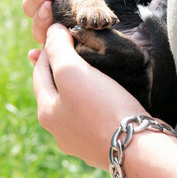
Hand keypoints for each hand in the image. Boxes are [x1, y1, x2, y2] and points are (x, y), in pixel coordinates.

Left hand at [31, 24, 146, 168]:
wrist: (137, 145)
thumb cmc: (103, 107)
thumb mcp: (73, 72)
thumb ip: (58, 49)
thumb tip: (51, 32)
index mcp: (47, 112)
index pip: (40, 73)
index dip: (48, 49)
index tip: (61, 32)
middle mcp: (60, 130)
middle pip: (56, 91)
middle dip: (61, 69)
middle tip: (68, 49)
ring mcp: (82, 139)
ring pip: (75, 104)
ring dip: (78, 86)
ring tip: (88, 69)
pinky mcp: (105, 141)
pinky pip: (95, 115)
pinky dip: (95, 100)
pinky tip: (108, 94)